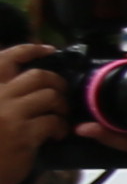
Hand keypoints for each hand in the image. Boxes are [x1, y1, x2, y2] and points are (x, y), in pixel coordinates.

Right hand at [0, 46, 64, 183]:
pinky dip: (61, 127)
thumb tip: (31, 78)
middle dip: (57, 83)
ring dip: (62, 106)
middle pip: (38, 76)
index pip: (6, 58)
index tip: (49, 49)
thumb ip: (6, 94)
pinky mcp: (23, 134)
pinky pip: (53, 121)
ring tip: (60, 116)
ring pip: (50, 96)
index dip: (30, 49)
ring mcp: (10, 115)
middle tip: (62, 94)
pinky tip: (56, 134)